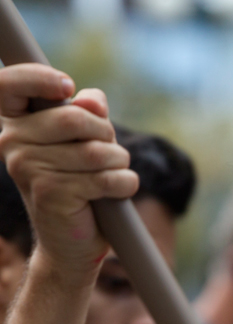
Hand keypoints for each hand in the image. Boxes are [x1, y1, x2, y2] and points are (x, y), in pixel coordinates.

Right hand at [0, 64, 137, 277]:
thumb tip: (92, 100)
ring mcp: (28, 168)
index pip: (9, 85)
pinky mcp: (51, 193)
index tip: (67, 87)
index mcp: (16, 123)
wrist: (71, 241)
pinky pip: (107, 178)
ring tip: (111, 175)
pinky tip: (118, 192)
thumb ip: (89, 114)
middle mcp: (12, 142)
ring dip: (119, 163)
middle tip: (108, 154)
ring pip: (98, 151)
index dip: (37, 77)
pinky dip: (125, 184)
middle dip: (106, 135)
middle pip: (76, 118)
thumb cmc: (80, 184)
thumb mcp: (85, 142)